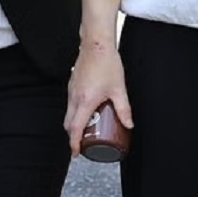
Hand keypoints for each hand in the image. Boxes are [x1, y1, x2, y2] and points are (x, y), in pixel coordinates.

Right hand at [64, 41, 131, 155]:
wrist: (96, 44)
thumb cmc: (106, 63)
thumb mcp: (118, 89)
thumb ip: (124, 109)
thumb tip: (128, 124)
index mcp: (85, 101)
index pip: (75, 128)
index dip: (74, 143)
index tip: (76, 152)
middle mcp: (74, 97)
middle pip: (68, 123)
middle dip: (73, 136)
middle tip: (83, 143)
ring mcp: (71, 90)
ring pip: (68, 113)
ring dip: (74, 123)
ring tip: (87, 128)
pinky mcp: (72, 84)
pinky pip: (70, 103)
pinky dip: (75, 112)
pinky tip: (88, 110)